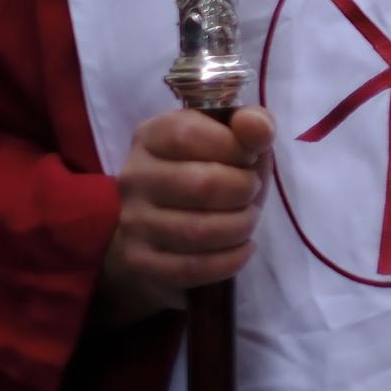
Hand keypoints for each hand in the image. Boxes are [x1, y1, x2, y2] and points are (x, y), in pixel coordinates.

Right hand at [98, 107, 273, 320]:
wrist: (164, 223)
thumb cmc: (208, 168)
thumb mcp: (231, 137)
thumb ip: (251, 122)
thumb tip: (258, 128)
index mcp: (152, 136)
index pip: (188, 135)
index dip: (233, 146)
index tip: (248, 156)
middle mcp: (134, 177)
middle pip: (202, 184)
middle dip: (244, 190)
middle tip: (251, 192)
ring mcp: (132, 222)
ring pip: (200, 230)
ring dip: (241, 226)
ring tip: (247, 219)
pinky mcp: (139, 261)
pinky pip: (192, 267)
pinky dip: (230, 260)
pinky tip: (242, 247)